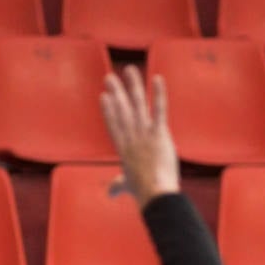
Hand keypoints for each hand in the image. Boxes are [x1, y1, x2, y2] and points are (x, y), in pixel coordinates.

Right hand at [99, 66, 178, 208]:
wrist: (155, 193)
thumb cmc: (142, 191)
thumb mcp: (126, 186)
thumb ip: (117, 186)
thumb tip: (110, 194)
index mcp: (123, 148)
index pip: (114, 124)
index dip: (108, 109)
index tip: (104, 96)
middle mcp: (132, 137)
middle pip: (122, 110)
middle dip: (116, 92)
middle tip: (110, 77)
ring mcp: (145, 134)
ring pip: (138, 105)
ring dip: (134, 86)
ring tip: (130, 70)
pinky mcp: (160, 133)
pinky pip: (160, 109)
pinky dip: (159, 94)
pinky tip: (157, 79)